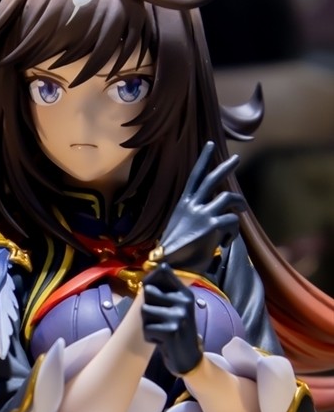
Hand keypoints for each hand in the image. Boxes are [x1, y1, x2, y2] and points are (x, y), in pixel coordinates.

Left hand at [142, 264, 201, 374]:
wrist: (189, 359)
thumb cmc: (177, 330)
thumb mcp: (176, 307)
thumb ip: (165, 290)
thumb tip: (160, 266)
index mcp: (185, 294)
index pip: (164, 272)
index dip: (151, 279)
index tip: (152, 292)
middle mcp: (184, 301)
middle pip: (148, 292)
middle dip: (148, 308)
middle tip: (160, 320)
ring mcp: (179, 315)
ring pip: (144, 311)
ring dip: (148, 324)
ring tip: (162, 331)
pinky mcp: (171, 330)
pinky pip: (146, 328)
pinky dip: (150, 337)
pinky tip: (163, 341)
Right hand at [154, 141, 245, 272]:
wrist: (170, 266)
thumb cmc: (176, 253)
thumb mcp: (182, 230)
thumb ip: (195, 219)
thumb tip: (215, 218)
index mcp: (183, 205)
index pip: (194, 176)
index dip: (203, 160)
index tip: (209, 145)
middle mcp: (192, 205)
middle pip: (212, 179)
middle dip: (225, 167)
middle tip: (236, 158)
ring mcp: (203, 214)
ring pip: (228, 198)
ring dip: (238, 203)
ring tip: (242, 209)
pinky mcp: (213, 225)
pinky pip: (233, 222)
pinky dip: (232, 233)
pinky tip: (224, 243)